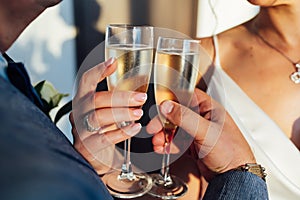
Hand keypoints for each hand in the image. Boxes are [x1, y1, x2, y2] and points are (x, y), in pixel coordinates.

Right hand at [70, 58, 146, 173]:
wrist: (95, 156)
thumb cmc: (103, 129)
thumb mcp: (106, 110)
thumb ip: (115, 97)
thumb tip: (138, 80)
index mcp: (83, 100)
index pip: (85, 81)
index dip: (98, 70)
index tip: (113, 62)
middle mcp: (79, 113)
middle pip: (96, 100)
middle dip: (121, 98)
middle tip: (141, 97)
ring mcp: (81, 131)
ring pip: (98, 117)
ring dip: (122, 114)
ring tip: (139, 113)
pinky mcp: (88, 147)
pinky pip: (105, 138)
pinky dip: (122, 132)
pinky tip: (135, 128)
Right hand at [147, 88, 254, 179]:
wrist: (234, 176)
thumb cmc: (231, 152)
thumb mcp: (206, 131)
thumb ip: (185, 117)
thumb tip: (167, 106)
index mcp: (209, 108)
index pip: (186, 97)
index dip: (170, 101)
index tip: (159, 108)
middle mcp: (203, 118)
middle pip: (176, 114)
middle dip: (163, 122)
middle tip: (153, 129)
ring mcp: (198, 132)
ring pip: (175, 128)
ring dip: (163, 135)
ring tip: (157, 142)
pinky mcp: (194, 145)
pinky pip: (177, 141)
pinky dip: (168, 145)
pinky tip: (163, 148)